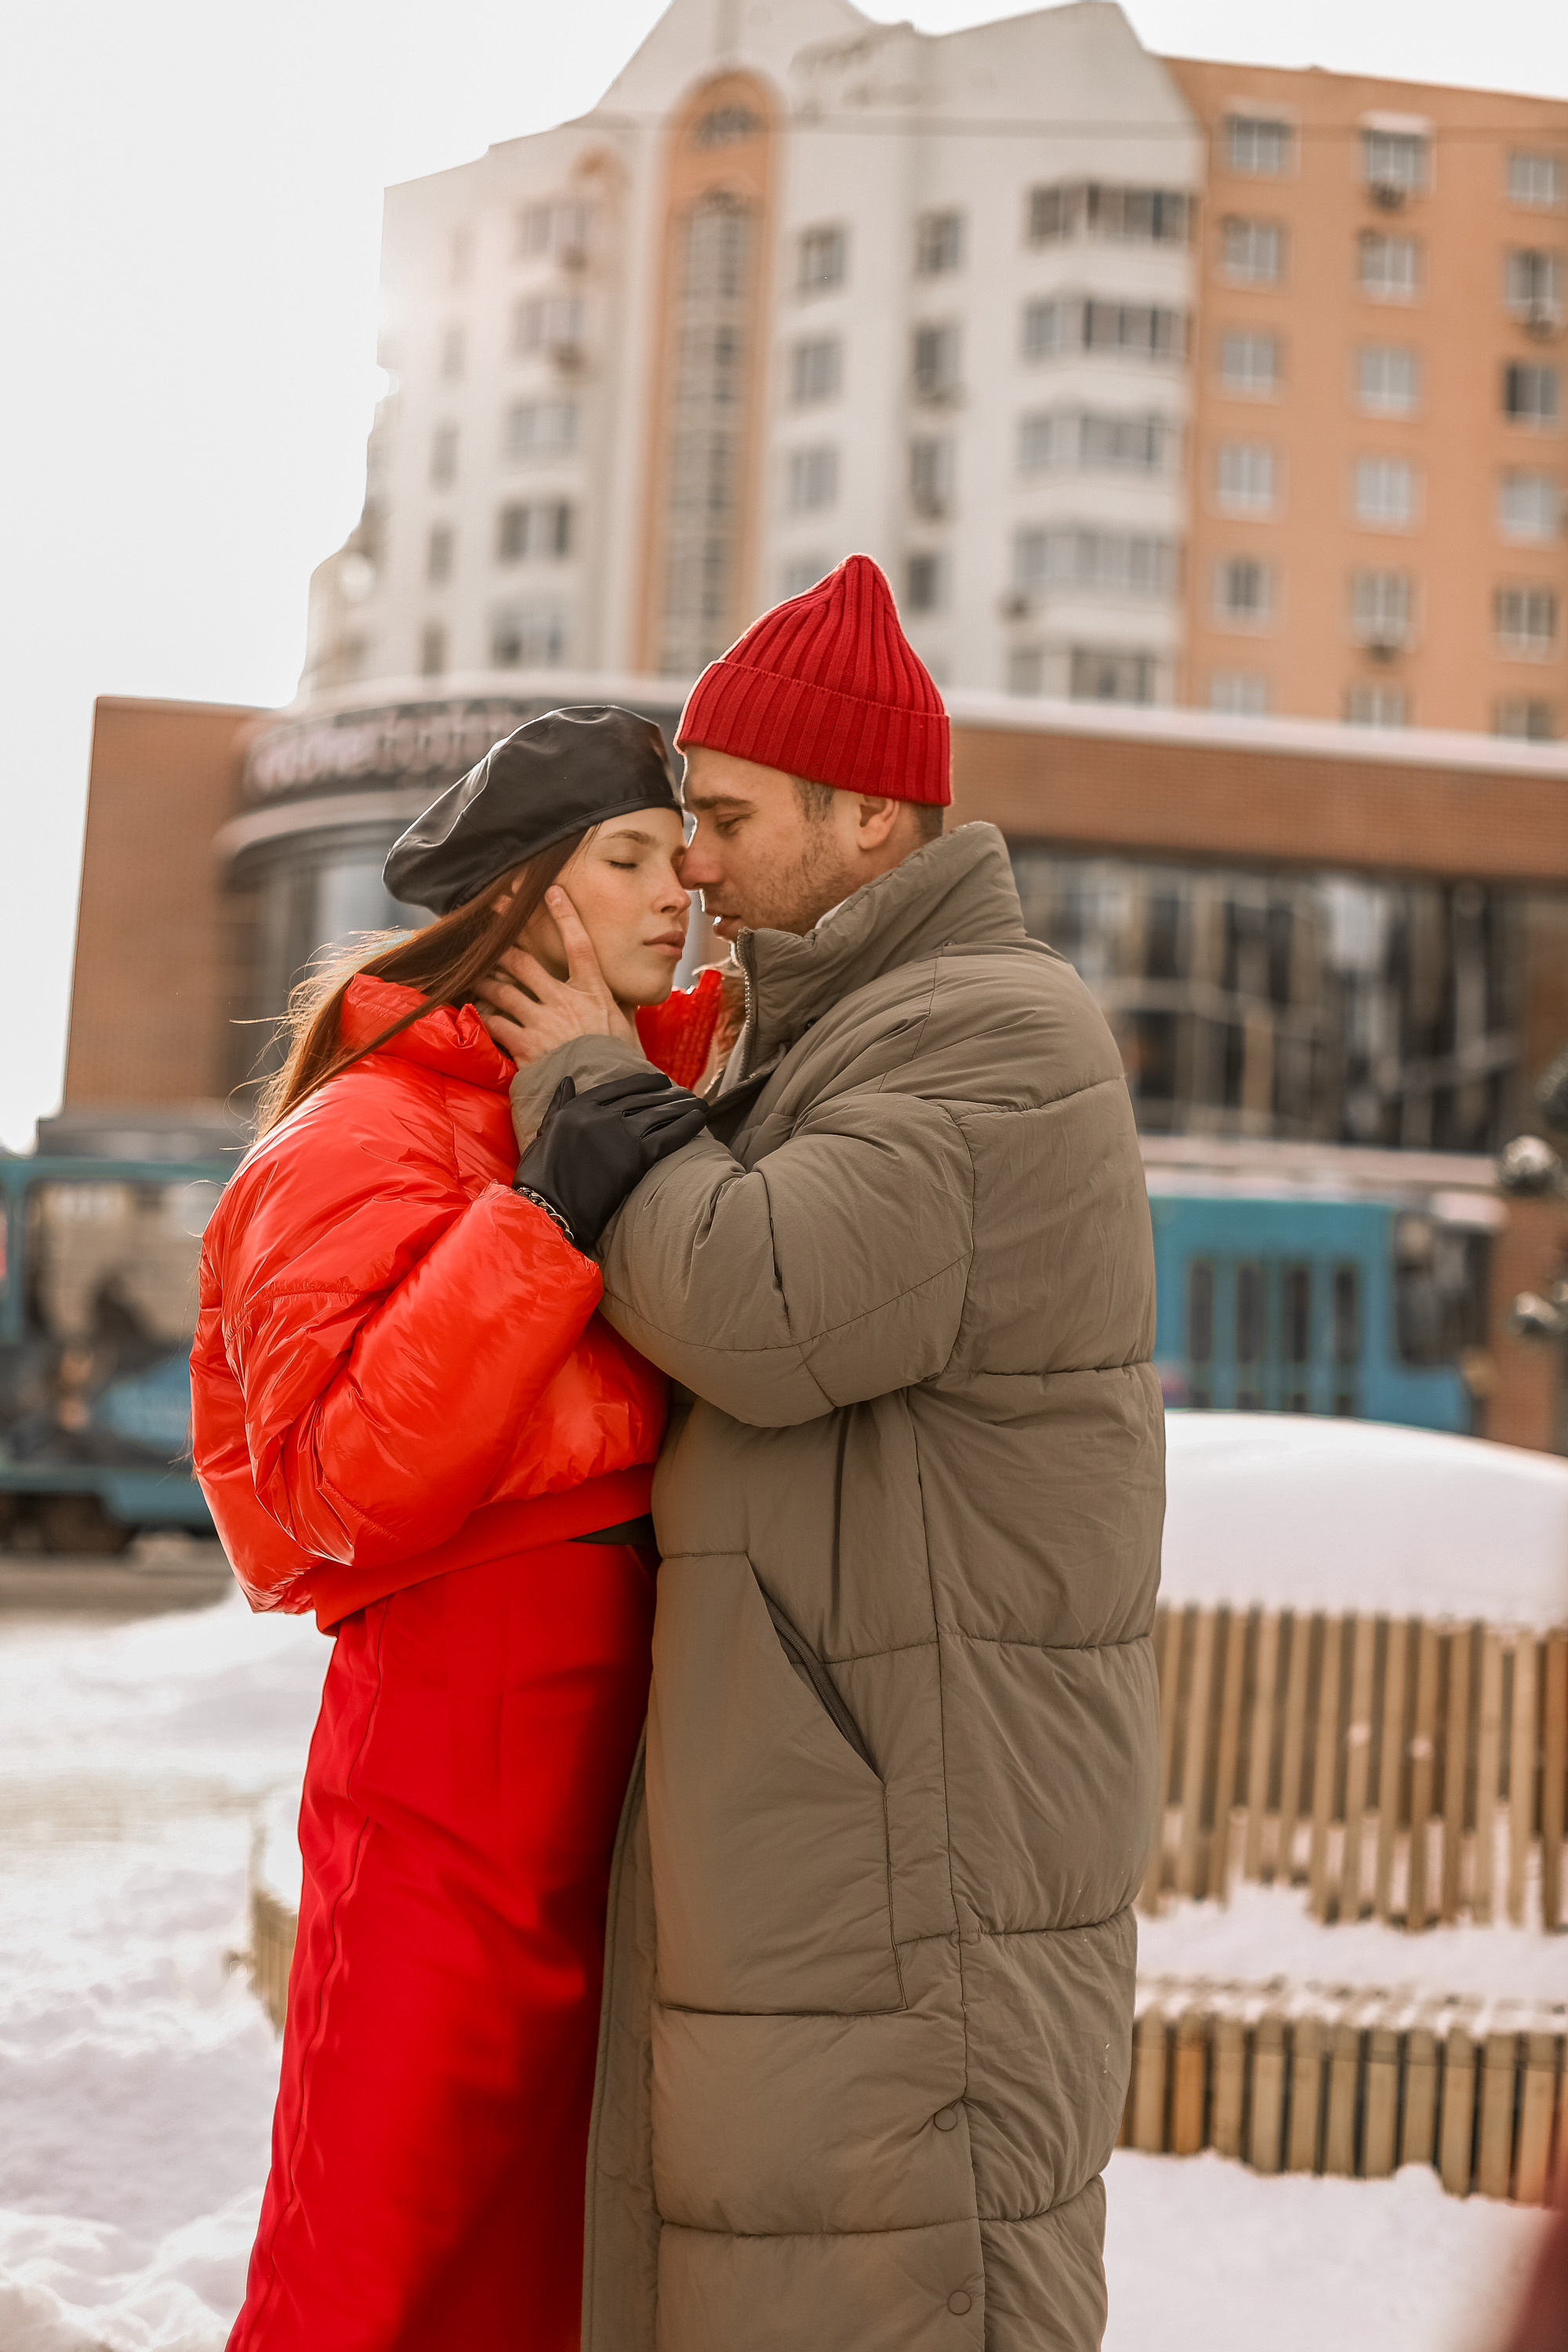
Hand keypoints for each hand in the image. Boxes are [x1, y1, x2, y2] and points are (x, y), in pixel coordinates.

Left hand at [476, 887, 637, 1064]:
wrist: (605, 1096)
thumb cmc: (621, 1064)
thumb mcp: (628, 1031)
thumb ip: (622, 1010)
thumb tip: (627, 1000)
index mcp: (594, 993)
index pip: (579, 945)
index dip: (565, 916)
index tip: (552, 891)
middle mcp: (564, 1001)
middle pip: (524, 961)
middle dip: (503, 938)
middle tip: (487, 920)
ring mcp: (542, 1022)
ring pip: (502, 990)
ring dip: (484, 978)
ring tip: (471, 969)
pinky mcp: (525, 1045)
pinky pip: (495, 1023)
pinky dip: (483, 1014)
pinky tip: (474, 1008)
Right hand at [513, 1073, 707, 1251]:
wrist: (549, 1208)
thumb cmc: (541, 1177)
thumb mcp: (545, 1132)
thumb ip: (559, 1105)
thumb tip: (568, 1080)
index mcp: (579, 1107)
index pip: (619, 1088)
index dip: (644, 1083)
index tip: (661, 1081)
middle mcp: (602, 1115)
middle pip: (644, 1099)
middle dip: (669, 1095)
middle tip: (687, 1093)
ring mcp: (620, 1134)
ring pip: (660, 1114)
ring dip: (684, 1107)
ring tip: (700, 1104)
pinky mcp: (636, 1157)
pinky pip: (669, 1136)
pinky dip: (688, 1126)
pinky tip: (701, 1119)